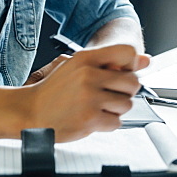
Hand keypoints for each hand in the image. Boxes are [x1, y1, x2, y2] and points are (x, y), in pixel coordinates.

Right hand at [19, 44, 147, 141]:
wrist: (30, 112)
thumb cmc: (55, 90)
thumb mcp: (78, 67)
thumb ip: (112, 62)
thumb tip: (147, 59)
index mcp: (85, 58)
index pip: (127, 52)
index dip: (131, 64)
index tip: (122, 73)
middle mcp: (88, 75)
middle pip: (133, 82)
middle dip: (126, 91)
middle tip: (110, 95)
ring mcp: (89, 98)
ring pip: (127, 104)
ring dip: (116, 109)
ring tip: (98, 107)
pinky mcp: (90, 119)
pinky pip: (117, 122)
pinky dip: (108, 123)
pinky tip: (93, 118)